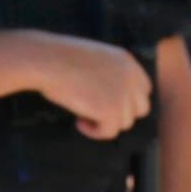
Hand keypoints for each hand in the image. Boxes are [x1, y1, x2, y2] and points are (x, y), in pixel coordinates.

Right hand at [27, 33, 152, 140]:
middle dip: (120, 114)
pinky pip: (109, 132)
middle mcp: (130, 76)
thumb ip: (110, 75)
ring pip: (125, 122)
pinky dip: (95, 132)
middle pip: (140, 108)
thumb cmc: (59, 59)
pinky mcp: (111, 109)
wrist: (46, 60)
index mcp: (127, 62)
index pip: (144, 89)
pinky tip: (79, 122)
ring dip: (104, 122)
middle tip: (97, 113)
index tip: (108, 105)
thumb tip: (112, 100)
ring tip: (83, 114)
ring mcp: (123, 93)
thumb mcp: (94, 60)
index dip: (128, 101)